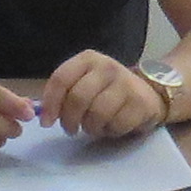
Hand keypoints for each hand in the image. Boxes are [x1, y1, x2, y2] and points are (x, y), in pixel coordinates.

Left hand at [43, 50, 166, 139]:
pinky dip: (109, 131)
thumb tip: (42, 114)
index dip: (50, 103)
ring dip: (90, 128)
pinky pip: (115, 125)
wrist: (148, 92)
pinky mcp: (140, 102)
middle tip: (70, 129)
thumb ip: (64, 93)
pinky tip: (111, 126)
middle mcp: (107, 66)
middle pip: (77, 98)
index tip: (46, 122)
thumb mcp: (84, 82)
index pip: (61, 79)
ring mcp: (126, 83)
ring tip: (93, 127)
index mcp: (88, 59)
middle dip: (69, 120)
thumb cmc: (107, 90)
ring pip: (96, 114)